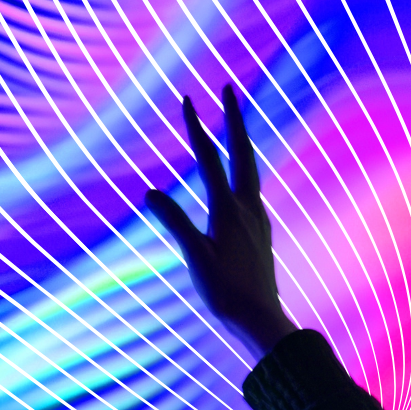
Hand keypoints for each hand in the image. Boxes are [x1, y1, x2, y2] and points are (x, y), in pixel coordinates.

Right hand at [146, 85, 297, 362]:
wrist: (260, 321)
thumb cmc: (226, 294)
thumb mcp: (195, 257)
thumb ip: (174, 223)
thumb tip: (149, 192)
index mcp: (230, 210)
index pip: (210, 160)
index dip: (196, 129)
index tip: (186, 98)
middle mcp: (248, 208)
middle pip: (242, 153)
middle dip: (233, 119)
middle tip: (227, 89)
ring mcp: (258, 220)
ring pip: (251, 169)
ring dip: (242, 142)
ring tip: (236, 125)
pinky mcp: (261, 233)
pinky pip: (253, 190)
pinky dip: (245, 170)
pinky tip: (243, 180)